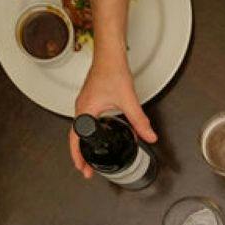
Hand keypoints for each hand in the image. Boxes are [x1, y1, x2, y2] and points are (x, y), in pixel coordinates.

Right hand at [70, 51, 154, 177]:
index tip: (83, 169)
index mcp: (85, 110)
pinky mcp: (90, 100)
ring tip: (91, 156)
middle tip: (87, 169)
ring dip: (85, 144)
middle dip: (81, 155)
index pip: (76, 140)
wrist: (109, 54)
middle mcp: (82, 108)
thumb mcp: (128, 100)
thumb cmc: (111, 69)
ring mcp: (85, 104)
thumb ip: (139, 120)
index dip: (78, 157)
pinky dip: (91, 133)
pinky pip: (87, 121)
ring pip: (81, 129)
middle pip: (76, 137)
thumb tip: (149, 135)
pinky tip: (102, 135)